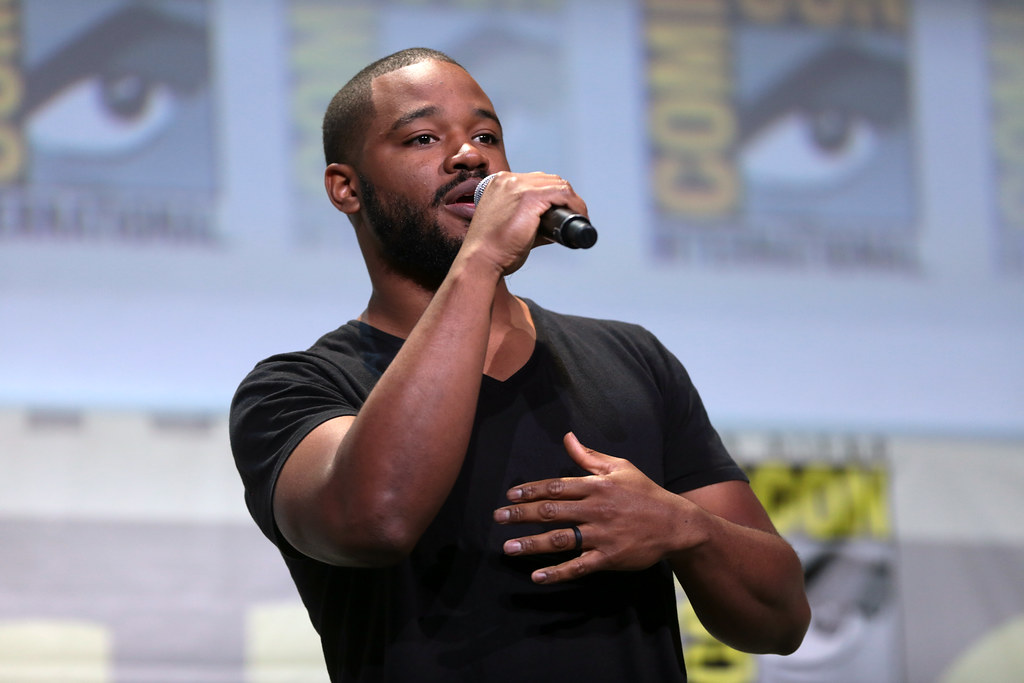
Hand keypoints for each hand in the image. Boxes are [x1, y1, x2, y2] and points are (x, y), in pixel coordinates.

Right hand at [463, 172, 587, 275]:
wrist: (481, 261)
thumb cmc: (492, 250)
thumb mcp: (510, 227)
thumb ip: (532, 222)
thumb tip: (555, 227)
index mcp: (500, 184)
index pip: (536, 181)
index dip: (554, 195)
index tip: (564, 211)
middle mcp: (508, 180)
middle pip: (549, 180)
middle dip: (566, 197)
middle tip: (575, 216)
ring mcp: (518, 186)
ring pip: (558, 185)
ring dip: (573, 201)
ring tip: (580, 218)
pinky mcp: (529, 198)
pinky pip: (562, 194)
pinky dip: (575, 205)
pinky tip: (580, 216)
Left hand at [492, 432, 698, 583]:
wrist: (675, 523)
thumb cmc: (645, 493)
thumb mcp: (620, 468)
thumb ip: (589, 457)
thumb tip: (567, 437)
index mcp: (596, 486)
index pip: (556, 487)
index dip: (530, 491)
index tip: (509, 496)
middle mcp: (596, 510)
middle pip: (551, 512)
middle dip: (521, 515)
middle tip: (498, 518)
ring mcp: (602, 535)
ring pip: (561, 540)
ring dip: (532, 544)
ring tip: (509, 548)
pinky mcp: (609, 557)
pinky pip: (579, 566)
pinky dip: (557, 573)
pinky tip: (537, 576)